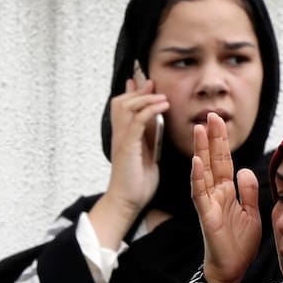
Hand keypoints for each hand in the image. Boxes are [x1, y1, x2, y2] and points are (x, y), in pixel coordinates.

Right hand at [106, 76, 170, 213]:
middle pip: (122, 102)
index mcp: (124, 135)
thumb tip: (155, 121)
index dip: (133, 92)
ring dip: (145, 98)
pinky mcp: (127, 146)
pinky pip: (136, 121)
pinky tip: (162, 106)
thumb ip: (148, 136)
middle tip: (153, 85)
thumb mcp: (146, 153)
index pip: (123, 106)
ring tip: (162, 96)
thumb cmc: (138, 181)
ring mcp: (122, 139)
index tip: (147, 82)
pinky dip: (149, 110)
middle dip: (138, 91)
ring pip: (127, 107)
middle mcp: (120, 134)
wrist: (128, 201)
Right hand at [192, 112, 261, 282]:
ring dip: (201, 151)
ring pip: (203, 173)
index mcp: (227, 192)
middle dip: (212, 138)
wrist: (232, 270)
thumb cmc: (239, 244)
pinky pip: (200, 195)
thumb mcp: (251, 213)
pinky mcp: (207, 217)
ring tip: (199, 130)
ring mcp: (209, 204)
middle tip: (210, 114)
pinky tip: (196, 163)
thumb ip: (248, 192)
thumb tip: (246, 169)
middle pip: (213, 161)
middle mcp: (216, 194)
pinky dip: (198, 179)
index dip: (222, 142)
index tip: (218, 120)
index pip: (224, 162)